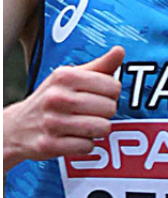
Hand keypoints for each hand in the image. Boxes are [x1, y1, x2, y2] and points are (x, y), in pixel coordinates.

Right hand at [4, 46, 123, 168]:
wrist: (17, 126)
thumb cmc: (53, 98)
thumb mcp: (70, 77)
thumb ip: (99, 66)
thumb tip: (120, 51)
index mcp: (64, 76)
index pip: (114, 86)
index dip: (111, 94)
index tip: (98, 95)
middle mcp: (56, 97)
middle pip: (110, 108)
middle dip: (105, 112)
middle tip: (89, 112)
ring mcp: (51, 122)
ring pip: (102, 128)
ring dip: (97, 129)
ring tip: (82, 125)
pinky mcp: (49, 144)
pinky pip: (87, 146)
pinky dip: (84, 144)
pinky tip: (72, 138)